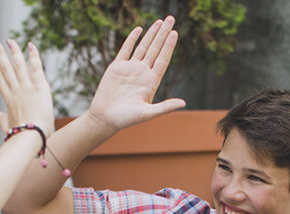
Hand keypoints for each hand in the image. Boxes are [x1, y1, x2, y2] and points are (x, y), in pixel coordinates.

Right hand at [0, 39, 53, 136]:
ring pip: (18, 65)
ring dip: (13, 51)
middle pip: (5, 68)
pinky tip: (30, 45)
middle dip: (0, 54)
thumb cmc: (20, 135)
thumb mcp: (7, 126)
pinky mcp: (39, 87)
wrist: (31, 136)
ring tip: (9, 40)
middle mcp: (15, 90)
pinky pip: (36, 67)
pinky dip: (33, 55)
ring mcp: (26, 87)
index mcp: (8, 99)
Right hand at [86, 15, 185, 132]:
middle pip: (156, 49)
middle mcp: (142, 73)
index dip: (169, 46)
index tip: (175, 33)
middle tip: (171, 18)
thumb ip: (165, 107)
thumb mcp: (147, 114)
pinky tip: (139, 29)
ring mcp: (130, 68)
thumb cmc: (126, 119)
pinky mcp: (117, 67)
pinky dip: (132, 39)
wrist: (105, 118)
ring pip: (143, 47)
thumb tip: (184, 103)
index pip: (163, 59)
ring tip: (160, 21)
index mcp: (151, 82)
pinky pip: (126, 49)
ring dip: (151, 34)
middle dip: (163, 33)